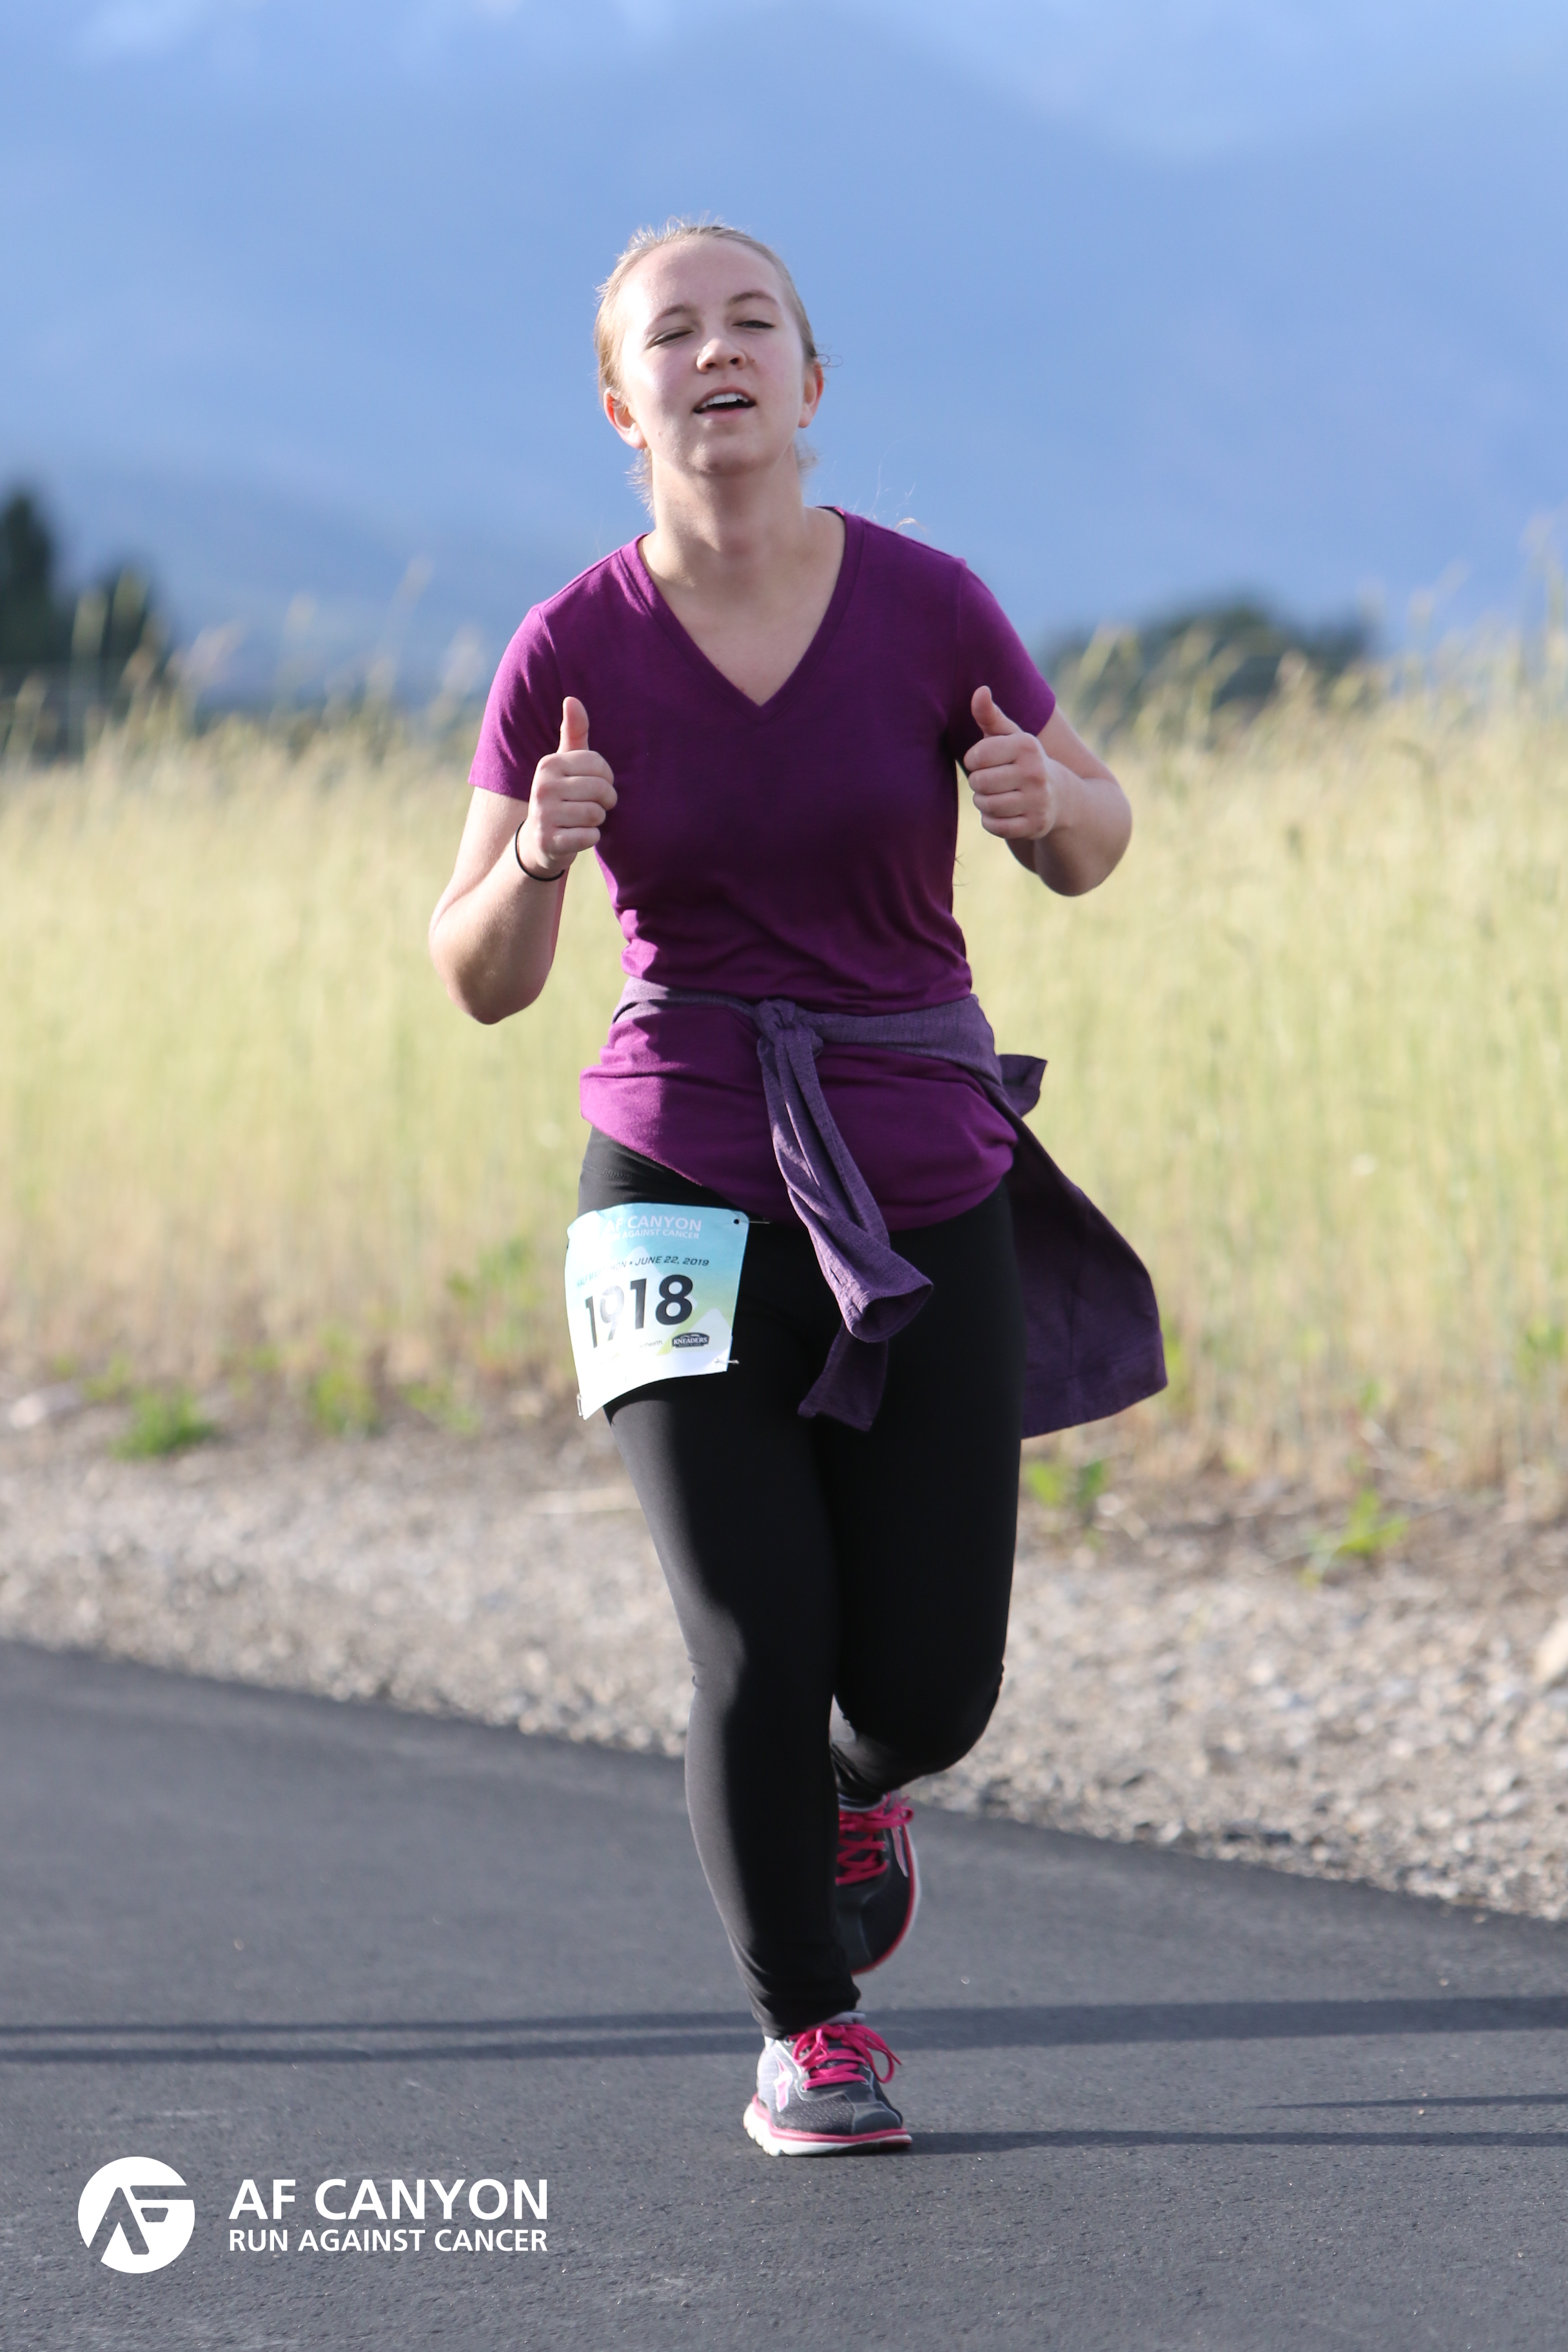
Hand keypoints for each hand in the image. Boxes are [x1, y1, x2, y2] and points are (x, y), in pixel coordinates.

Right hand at [516, 697, 616, 877]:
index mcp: (549, 764)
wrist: (539, 842)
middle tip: (593, 806)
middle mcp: (542, 787)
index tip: (597, 786)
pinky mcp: (548, 842)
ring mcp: (543, 815)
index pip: (599, 765)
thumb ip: (574, 732)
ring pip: (596, 815)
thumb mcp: (566, 763)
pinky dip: (591, 839)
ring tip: (582, 820)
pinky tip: (577, 836)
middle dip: (605, 801)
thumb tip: (572, 698)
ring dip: (597, 821)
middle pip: (601, 790)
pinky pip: (590, 837)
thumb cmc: (561, 795)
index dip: (607, 778)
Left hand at [962, 686, 1056, 841]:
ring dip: (983, 802)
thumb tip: (980, 690)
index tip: (984, 761)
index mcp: (1027, 746)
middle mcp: (1035, 772)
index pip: (977, 756)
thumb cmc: (1024, 760)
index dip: (974, 761)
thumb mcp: (1011, 736)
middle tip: (992, 781)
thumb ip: (990, 715)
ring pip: (986, 805)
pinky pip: (994, 826)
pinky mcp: (1035, 826)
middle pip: (979, 782)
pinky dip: (991, 821)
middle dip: (978, 783)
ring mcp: (1037, 801)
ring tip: (997, 795)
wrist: (1060, 796)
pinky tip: (1003, 812)